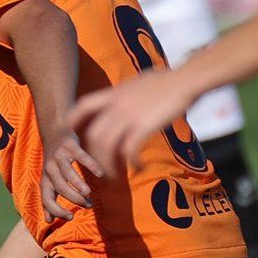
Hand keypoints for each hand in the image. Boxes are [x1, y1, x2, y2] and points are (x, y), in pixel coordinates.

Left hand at [38, 126, 101, 219]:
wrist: (53, 132)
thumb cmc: (54, 163)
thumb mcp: (48, 181)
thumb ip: (49, 199)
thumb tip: (48, 221)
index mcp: (45, 180)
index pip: (47, 199)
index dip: (56, 210)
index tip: (71, 217)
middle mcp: (49, 169)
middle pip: (60, 188)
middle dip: (74, 199)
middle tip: (88, 204)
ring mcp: (59, 156)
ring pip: (68, 174)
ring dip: (79, 186)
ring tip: (89, 193)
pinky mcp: (70, 146)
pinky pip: (81, 157)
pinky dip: (91, 166)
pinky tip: (100, 174)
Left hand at [70, 67, 195, 175]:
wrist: (187, 79)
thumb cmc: (169, 80)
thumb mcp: (139, 82)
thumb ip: (128, 92)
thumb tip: (127, 95)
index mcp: (114, 94)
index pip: (83, 106)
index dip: (73, 121)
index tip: (70, 134)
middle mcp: (116, 105)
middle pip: (92, 135)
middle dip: (92, 156)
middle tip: (98, 170)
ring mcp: (128, 115)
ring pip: (106, 146)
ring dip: (108, 165)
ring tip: (114, 178)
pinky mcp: (143, 126)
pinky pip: (129, 149)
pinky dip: (131, 162)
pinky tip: (139, 167)